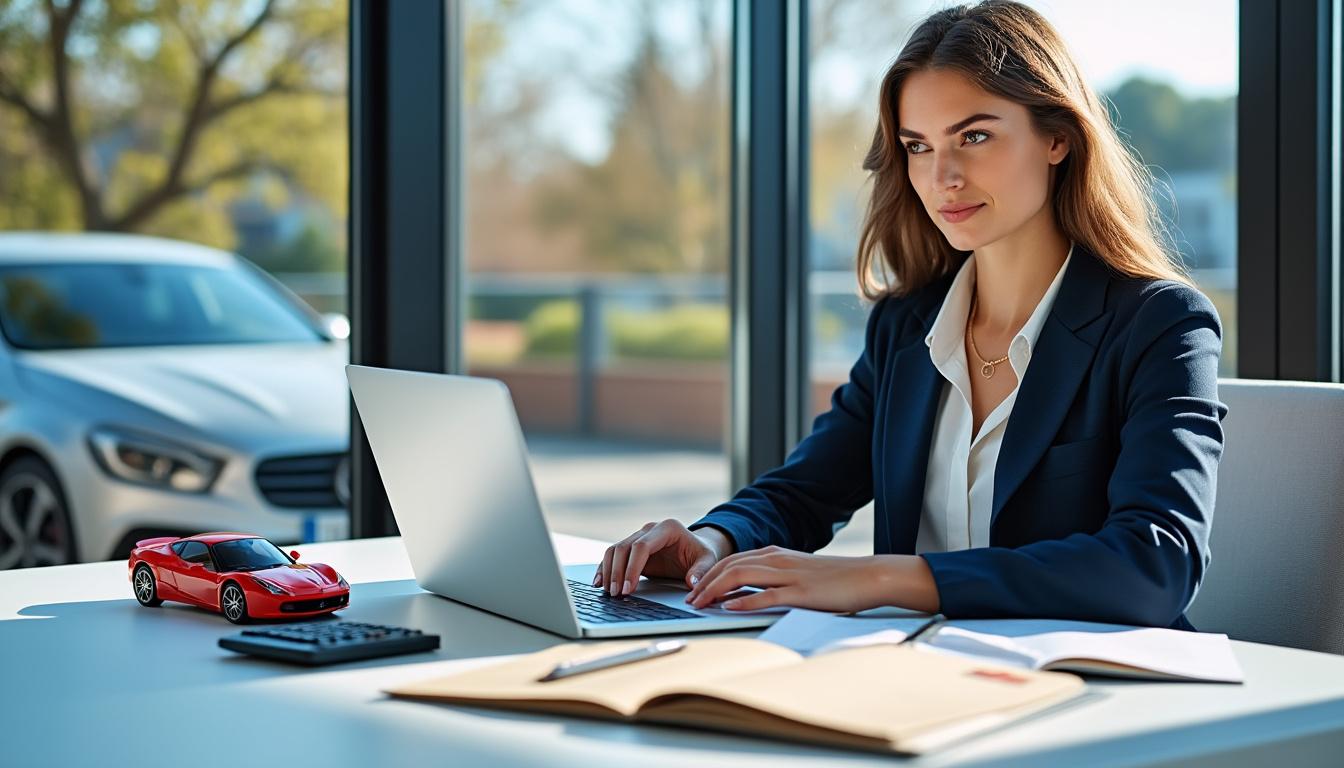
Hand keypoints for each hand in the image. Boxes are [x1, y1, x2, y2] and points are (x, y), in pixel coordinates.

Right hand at [595, 519, 733, 596]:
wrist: (696, 549)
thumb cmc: (701, 554)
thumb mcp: (708, 561)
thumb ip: (701, 571)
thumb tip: (692, 583)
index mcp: (667, 528)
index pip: (642, 546)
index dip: (632, 568)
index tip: (628, 588)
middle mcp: (650, 530)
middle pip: (624, 547)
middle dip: (617, 572)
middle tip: (616, 594)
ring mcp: (639, 537)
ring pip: (614, 550)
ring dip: (608, 571)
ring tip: (608, 592)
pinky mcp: (632, 548)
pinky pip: (613, 556)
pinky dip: (605, 568)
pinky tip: (599, 583)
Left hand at [684, 546, 936, 613]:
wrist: (867, 577)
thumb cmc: (835, 579)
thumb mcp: (798, 572)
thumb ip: (772, 579)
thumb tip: (744, 594)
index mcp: (777, 555)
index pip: (733, 560)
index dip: (709, 574)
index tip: (693, 590)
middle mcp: (779, 560)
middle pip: (731, 566)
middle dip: (705, 582)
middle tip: (688, 599)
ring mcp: (789, 575)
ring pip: (742, 576)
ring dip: (716, 590)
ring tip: (700, 603)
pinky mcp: (801, 593)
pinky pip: (767, 595)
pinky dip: (745, 601)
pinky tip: (730, 608)